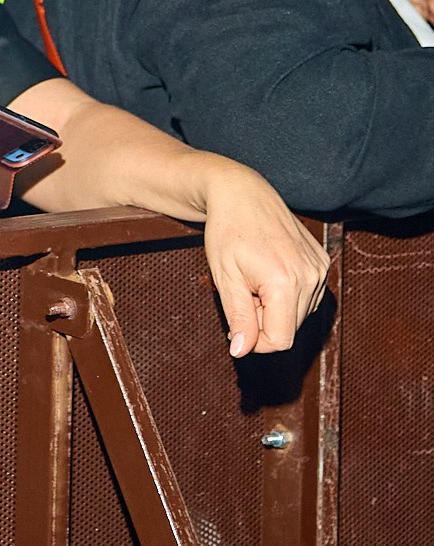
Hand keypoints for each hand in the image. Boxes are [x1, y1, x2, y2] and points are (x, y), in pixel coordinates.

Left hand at [199, 167, 329, 356]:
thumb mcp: (224, 278)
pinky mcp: (321, 262)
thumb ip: (238, 317)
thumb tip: (242, 351)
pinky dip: (286, 295)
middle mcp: (311, 276)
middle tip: (241, 294)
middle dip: (263, 321)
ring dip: (274, 308)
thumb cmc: (227, 232)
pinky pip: (306, 296)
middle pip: (290, 328)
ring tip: (253, 280)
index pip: (280, 339)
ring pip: (299, 314)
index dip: (256, 341)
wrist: (243, 194)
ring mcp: (320, 268)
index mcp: (285, 282)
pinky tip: (268, 273)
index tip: (236, 326)